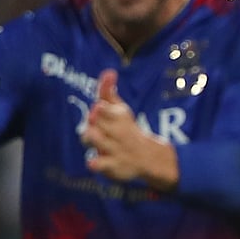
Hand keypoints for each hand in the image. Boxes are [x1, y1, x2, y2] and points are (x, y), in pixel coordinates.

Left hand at [82, 69, 176, 187]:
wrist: (148, 157)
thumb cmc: (126, 130)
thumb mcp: (120, 110)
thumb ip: (108, 92)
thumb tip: (108, 71)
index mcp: (118, 117)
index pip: (105, 109)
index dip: (101, 109)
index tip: (98, 107)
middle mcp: (117, 133)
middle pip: (97, 123)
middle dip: (93, 122)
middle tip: (94, 122)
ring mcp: (115, 150)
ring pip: (97, 141)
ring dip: (92, 137)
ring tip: (91, 136)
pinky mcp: (113, 167)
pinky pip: (102, 165)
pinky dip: (97, 164)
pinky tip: (93, 162)